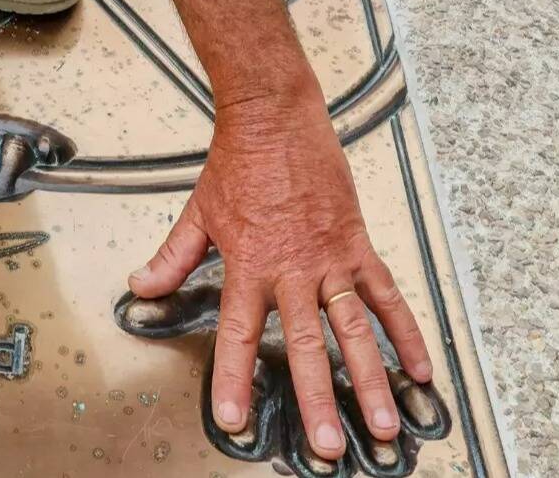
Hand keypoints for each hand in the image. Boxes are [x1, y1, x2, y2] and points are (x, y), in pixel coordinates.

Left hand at [128, 77, 431, 463]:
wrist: (274, 115)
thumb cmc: (238, 160)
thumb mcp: (199, 211)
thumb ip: (173, 257)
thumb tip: (140, 286)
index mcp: (249, 263)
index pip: (238, 333)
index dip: (233, 379)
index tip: (232, 418)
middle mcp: (291, 267)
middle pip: (303, 343)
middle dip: (316, 398)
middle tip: (326, 446)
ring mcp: (329, 257)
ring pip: (352, 328)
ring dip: (370, 379)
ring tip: (384, 424)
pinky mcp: (356, 243)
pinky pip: (385, 295)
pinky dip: (404, 332)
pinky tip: (418, 368)